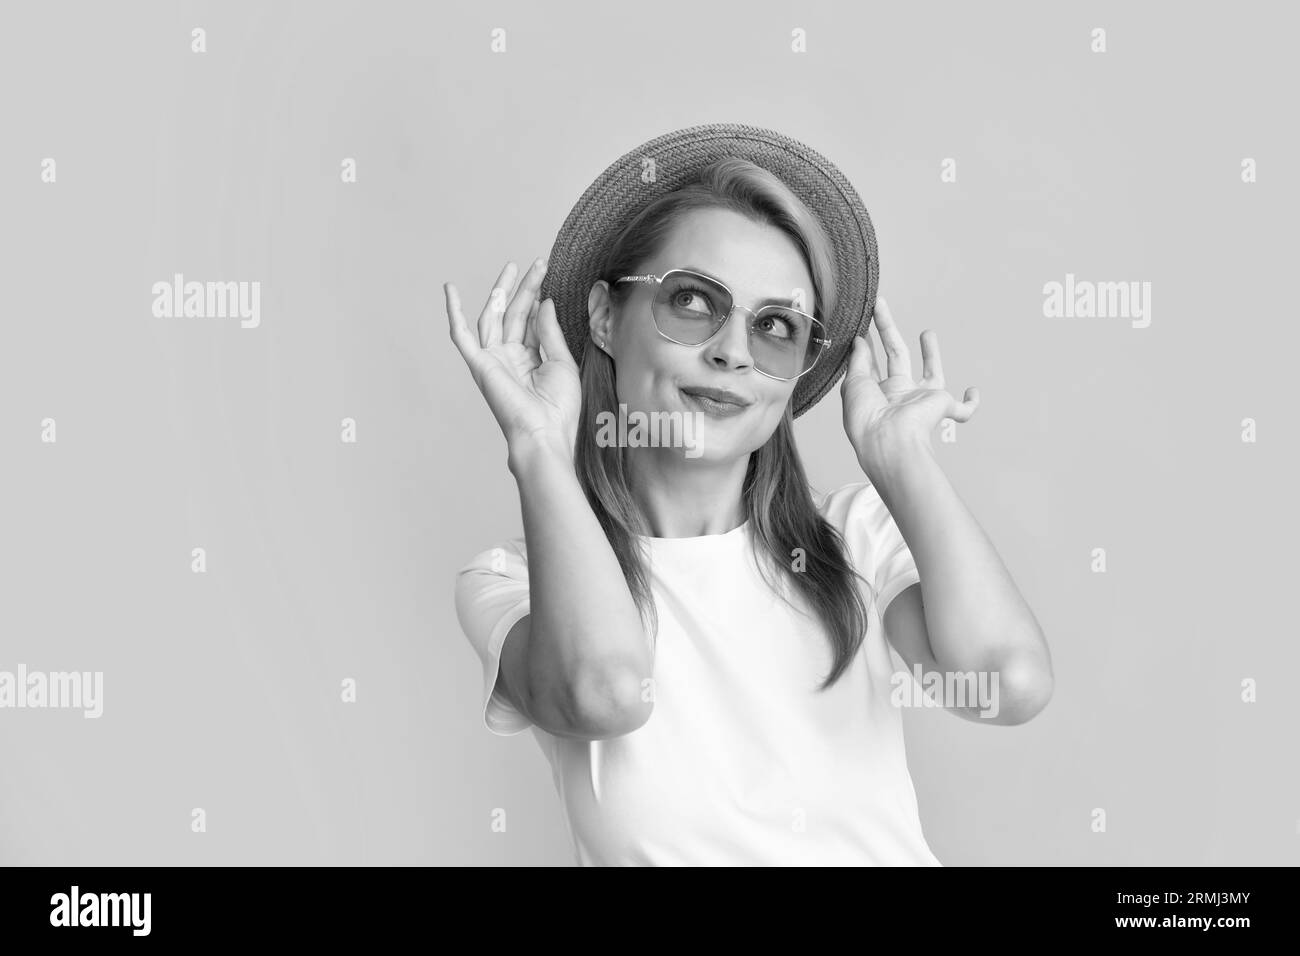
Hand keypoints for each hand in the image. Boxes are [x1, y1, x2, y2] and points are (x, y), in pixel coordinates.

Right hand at [445, 259, 579, 455]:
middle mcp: (509, 357)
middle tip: (539, 263)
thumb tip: (544, 301)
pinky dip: (454, 312)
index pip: (531, 322)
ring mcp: (493, 360)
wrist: (544, 433)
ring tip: (513, 267)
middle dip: (525, 288)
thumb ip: (550, 332)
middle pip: (514, 314)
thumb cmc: (558, 408)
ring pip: (494, 317)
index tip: (548, 276)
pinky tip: (450, 290)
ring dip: (502, 291)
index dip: (539, 299)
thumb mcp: (562, 363)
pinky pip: (461, 335)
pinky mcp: (479, 364)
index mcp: (531, 360)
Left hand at [841, 296, 978, 473]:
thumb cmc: (867, 419)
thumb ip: (858, 360)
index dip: (867, 345)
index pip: (872, 365)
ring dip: (931, 355)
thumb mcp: (853, 383)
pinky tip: (973, 391)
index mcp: (876, 393)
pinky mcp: (943, 407)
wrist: (889, 441)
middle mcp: (899, 396)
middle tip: (879, 307)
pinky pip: (963, 410)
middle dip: (888, 332)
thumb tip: (859, 340)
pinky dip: (971, 402)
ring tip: (927, 333)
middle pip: (897, 357)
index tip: (862, 327)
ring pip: (931, 375)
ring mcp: (922, 402)